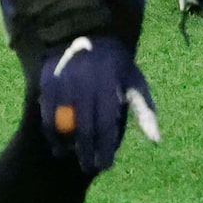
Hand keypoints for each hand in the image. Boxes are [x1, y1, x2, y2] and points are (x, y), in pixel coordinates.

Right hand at [35, 35, 160, 174]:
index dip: (105, 148)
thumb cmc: (116, 68)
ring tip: (70, 156)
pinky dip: (50, 131)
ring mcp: (65, 81)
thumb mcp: (135, 83)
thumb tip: (156, 141)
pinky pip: (46, 113)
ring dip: (65, 145)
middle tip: (89, 168)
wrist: (87, 34)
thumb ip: (145, 112)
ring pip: (63, 122)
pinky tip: (57, 143)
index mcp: (110, 83)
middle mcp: (86, 82)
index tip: (105, 165)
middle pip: (85, 128)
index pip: (107, 125)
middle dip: (86, 152)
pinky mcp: (48, 80)